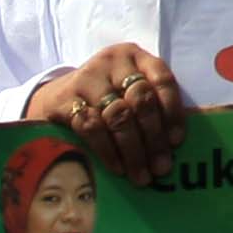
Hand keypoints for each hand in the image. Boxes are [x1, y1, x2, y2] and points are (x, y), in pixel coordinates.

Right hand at [22, 43, 187, 184]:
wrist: (56, 95)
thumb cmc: (105, 97)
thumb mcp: (128, 90)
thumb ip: (151, 107)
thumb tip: (172, 147)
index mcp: (136, 57)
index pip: (162, 80)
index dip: (173, 112)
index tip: (176, 142)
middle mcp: (113, 62)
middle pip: (141, 100)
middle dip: (154, 137)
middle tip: (161, 167)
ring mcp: (88, 78)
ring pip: (118, 116)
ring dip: (133, 150)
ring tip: (142, 174)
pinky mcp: (66, 99)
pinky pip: (92, 128)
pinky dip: (108, 151)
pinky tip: (118, 167)